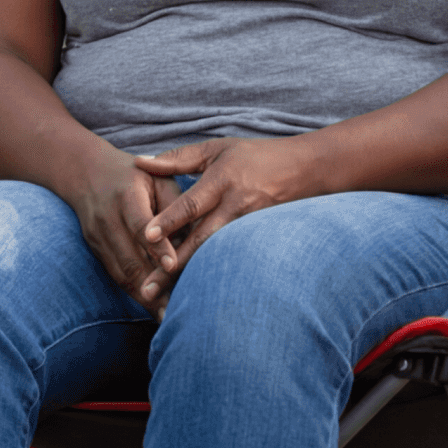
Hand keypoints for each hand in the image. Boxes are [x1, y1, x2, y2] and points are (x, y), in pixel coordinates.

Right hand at [58, 143, 184, 313]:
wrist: (86, 171)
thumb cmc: (136, 174)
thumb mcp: (159, 177)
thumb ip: (176, 204)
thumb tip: (194, 236)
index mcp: (126, 196)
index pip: (142, 226)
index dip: (157, 248)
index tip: (173, 266)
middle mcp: (107, 218)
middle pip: (128, 257)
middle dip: (151, 285)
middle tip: (175, 307)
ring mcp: (97, 236)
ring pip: (120, 272)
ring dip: (143, 296)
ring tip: (166, 314)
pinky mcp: (94, 248)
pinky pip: (114, 274)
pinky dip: (133, 291)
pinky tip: (151, 306)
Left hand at [130, 137, 313, 302]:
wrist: (306, 170)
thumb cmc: (255, 156)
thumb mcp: (217, 149)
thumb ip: (178, 158)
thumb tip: (141, 162)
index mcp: (222, 181)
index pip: (191, 204)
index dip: (170, 220)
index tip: (147, 236)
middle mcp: (235, 206)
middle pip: (200, 240)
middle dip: (172, 266)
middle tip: (147, 289)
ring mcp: (249, 227)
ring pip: (215, 256)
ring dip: (191, 278)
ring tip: (167, 299)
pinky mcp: (259, 240)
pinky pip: (230, 259)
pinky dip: (212, 275)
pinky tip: (196, 293)